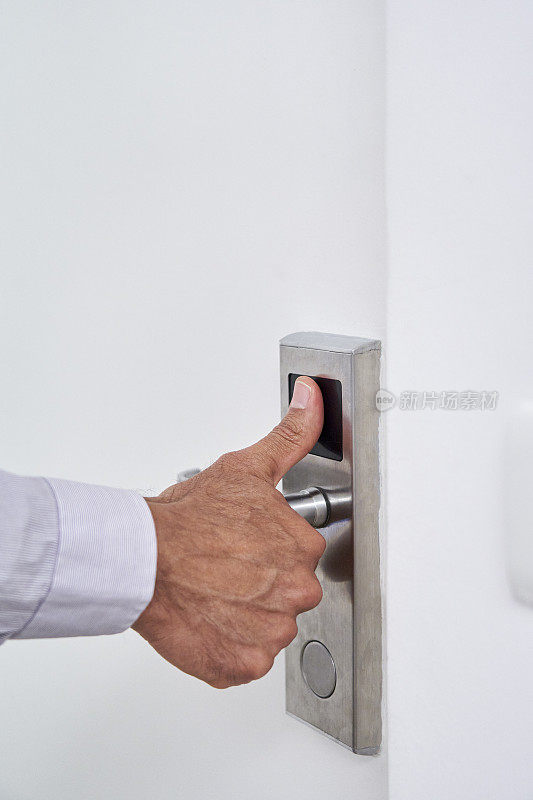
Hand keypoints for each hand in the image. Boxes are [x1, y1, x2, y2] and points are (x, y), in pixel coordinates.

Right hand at [132, 377, 325, 687]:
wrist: (142, 558)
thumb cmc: (189, 518)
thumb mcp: (246, 467)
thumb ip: (290, 435)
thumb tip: (312, 398)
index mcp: (302, 548)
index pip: (301, 557)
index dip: (270, 551)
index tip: (245, 548)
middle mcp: (295, 592)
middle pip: (288, 594)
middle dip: (261, 585)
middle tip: (225, 570)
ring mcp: (269, 632)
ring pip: (268, 628)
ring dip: (244, 616)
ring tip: (213, 593)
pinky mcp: (243, 664)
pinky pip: (247, 660)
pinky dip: (228, 646)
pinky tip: (209, 619)